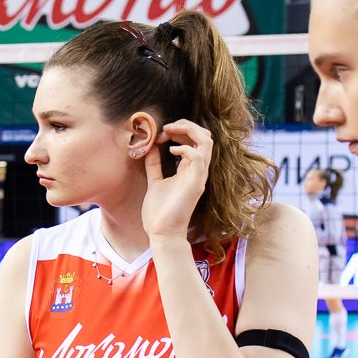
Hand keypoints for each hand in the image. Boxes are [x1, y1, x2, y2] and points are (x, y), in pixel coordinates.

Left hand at [142, 118, 212, 240]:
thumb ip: (154, 166)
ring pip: (207, 142)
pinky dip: (185, 148)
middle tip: (166, 127)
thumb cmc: (160, 211)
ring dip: (188, 131)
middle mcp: (198, 170)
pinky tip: (170, 150)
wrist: (162, 232)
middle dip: (186, 125)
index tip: (159, 134)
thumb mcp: (155, 182)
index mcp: (190, 169)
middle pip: (205, 136)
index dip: (179, 131)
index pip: (196, 140)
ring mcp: (198, 176)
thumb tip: (149, 148)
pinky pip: (198, 157)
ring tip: (169, 131)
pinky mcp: (195, 183)